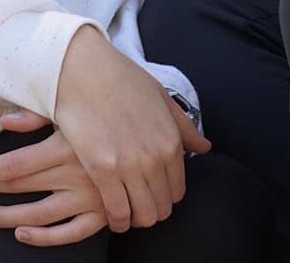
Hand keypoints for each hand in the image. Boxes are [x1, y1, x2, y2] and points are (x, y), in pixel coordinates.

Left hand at [0, 110, 109, 246]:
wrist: (162, 128)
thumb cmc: (114, 108)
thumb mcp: (78, 106)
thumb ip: (39, 115)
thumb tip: (4, 120)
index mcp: (66, 144)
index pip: (11, 165)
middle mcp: (75, 171)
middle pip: (20, 189)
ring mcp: (89, 196)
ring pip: (38, 216)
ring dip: (7, 219)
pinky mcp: (105, 212)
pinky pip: (69, 233)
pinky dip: (43, 238)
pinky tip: (24, 234)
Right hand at [51, 27, 209, 232]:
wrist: (85, 70)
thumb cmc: (121, 79)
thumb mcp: (161, 98)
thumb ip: (184, 128)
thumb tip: (205, 147)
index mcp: (171, 140)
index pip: (178, 190)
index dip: (166, 196)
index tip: (153, 193)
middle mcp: (155, 156)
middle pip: (162, 208)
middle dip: (152, 210)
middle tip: (138, 204)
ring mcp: (129, 164)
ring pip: (142, 215)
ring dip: (135, 218)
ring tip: (125, 210)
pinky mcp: (102, 169)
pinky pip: (117, 212)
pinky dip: (116, 219)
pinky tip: (111, 212)